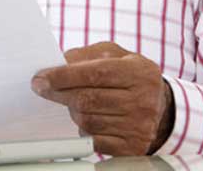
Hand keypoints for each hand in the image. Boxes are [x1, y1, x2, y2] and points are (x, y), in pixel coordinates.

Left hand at [33, 41, 174, 155]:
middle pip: (87, 99)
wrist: (162, 108)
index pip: (94, 73)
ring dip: (72, 111)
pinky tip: (86, 119)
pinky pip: (94, 141)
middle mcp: (143, 101)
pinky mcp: (131, 147)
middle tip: (43, 88)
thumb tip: (56, 62)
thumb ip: (87, 55)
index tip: (40, 78)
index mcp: (139, 73)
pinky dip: (83, 130)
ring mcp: (139, 127)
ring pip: (87, 121)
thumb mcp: (116, 56)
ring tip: (72, 102)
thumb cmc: (131, 77)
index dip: (63, 76)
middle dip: (59, 93)